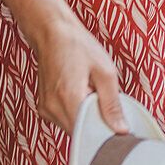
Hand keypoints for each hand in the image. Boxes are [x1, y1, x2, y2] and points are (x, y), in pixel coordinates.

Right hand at [27, 11, 126, 135]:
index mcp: (69, 99)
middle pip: (81, 132)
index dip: (105, 128)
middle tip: (100, 96)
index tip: (114, 117)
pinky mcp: (44, 108)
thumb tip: (120, 128)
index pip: (90, 133)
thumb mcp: (105, 71)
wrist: (51, 31)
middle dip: (95, 120)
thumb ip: (113, 104)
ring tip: (87, 91)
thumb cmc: (76, 45)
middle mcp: (53, 108)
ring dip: (84, 116)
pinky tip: (78, 93)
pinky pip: (64, 120)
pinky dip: (75, 112)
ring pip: (72, 127)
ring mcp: (46, 109)